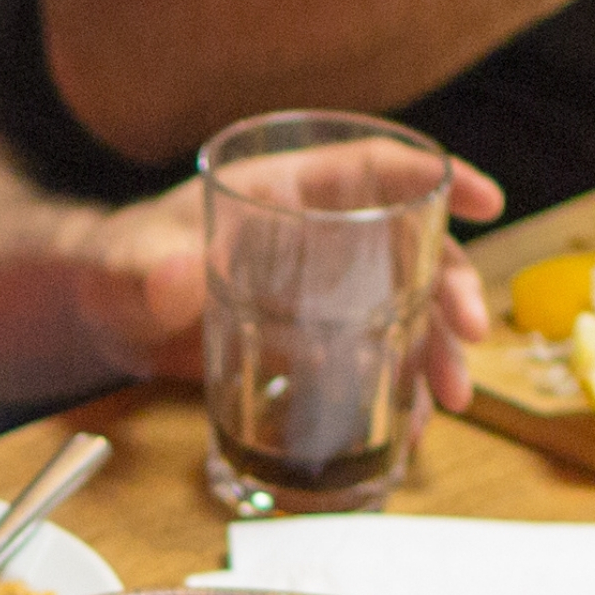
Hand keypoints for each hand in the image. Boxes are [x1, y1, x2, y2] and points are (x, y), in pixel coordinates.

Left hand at [76, 159, 506, 409]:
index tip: (487, 200)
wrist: (108, 319)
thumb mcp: (131, 262)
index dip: (434, 177)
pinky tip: (414, 427)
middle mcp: (317, 236)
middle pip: (408, 246)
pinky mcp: (313, 341)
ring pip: (403, 307)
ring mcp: (321, 291)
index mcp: (285, 189)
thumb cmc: (119, 264)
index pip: (372, 168)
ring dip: (436, 348)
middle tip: (470, 335)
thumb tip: (171, 277)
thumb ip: (150, 268)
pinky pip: (372, 358)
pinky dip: (399, 389)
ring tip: (452, 398)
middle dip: (451, 286)